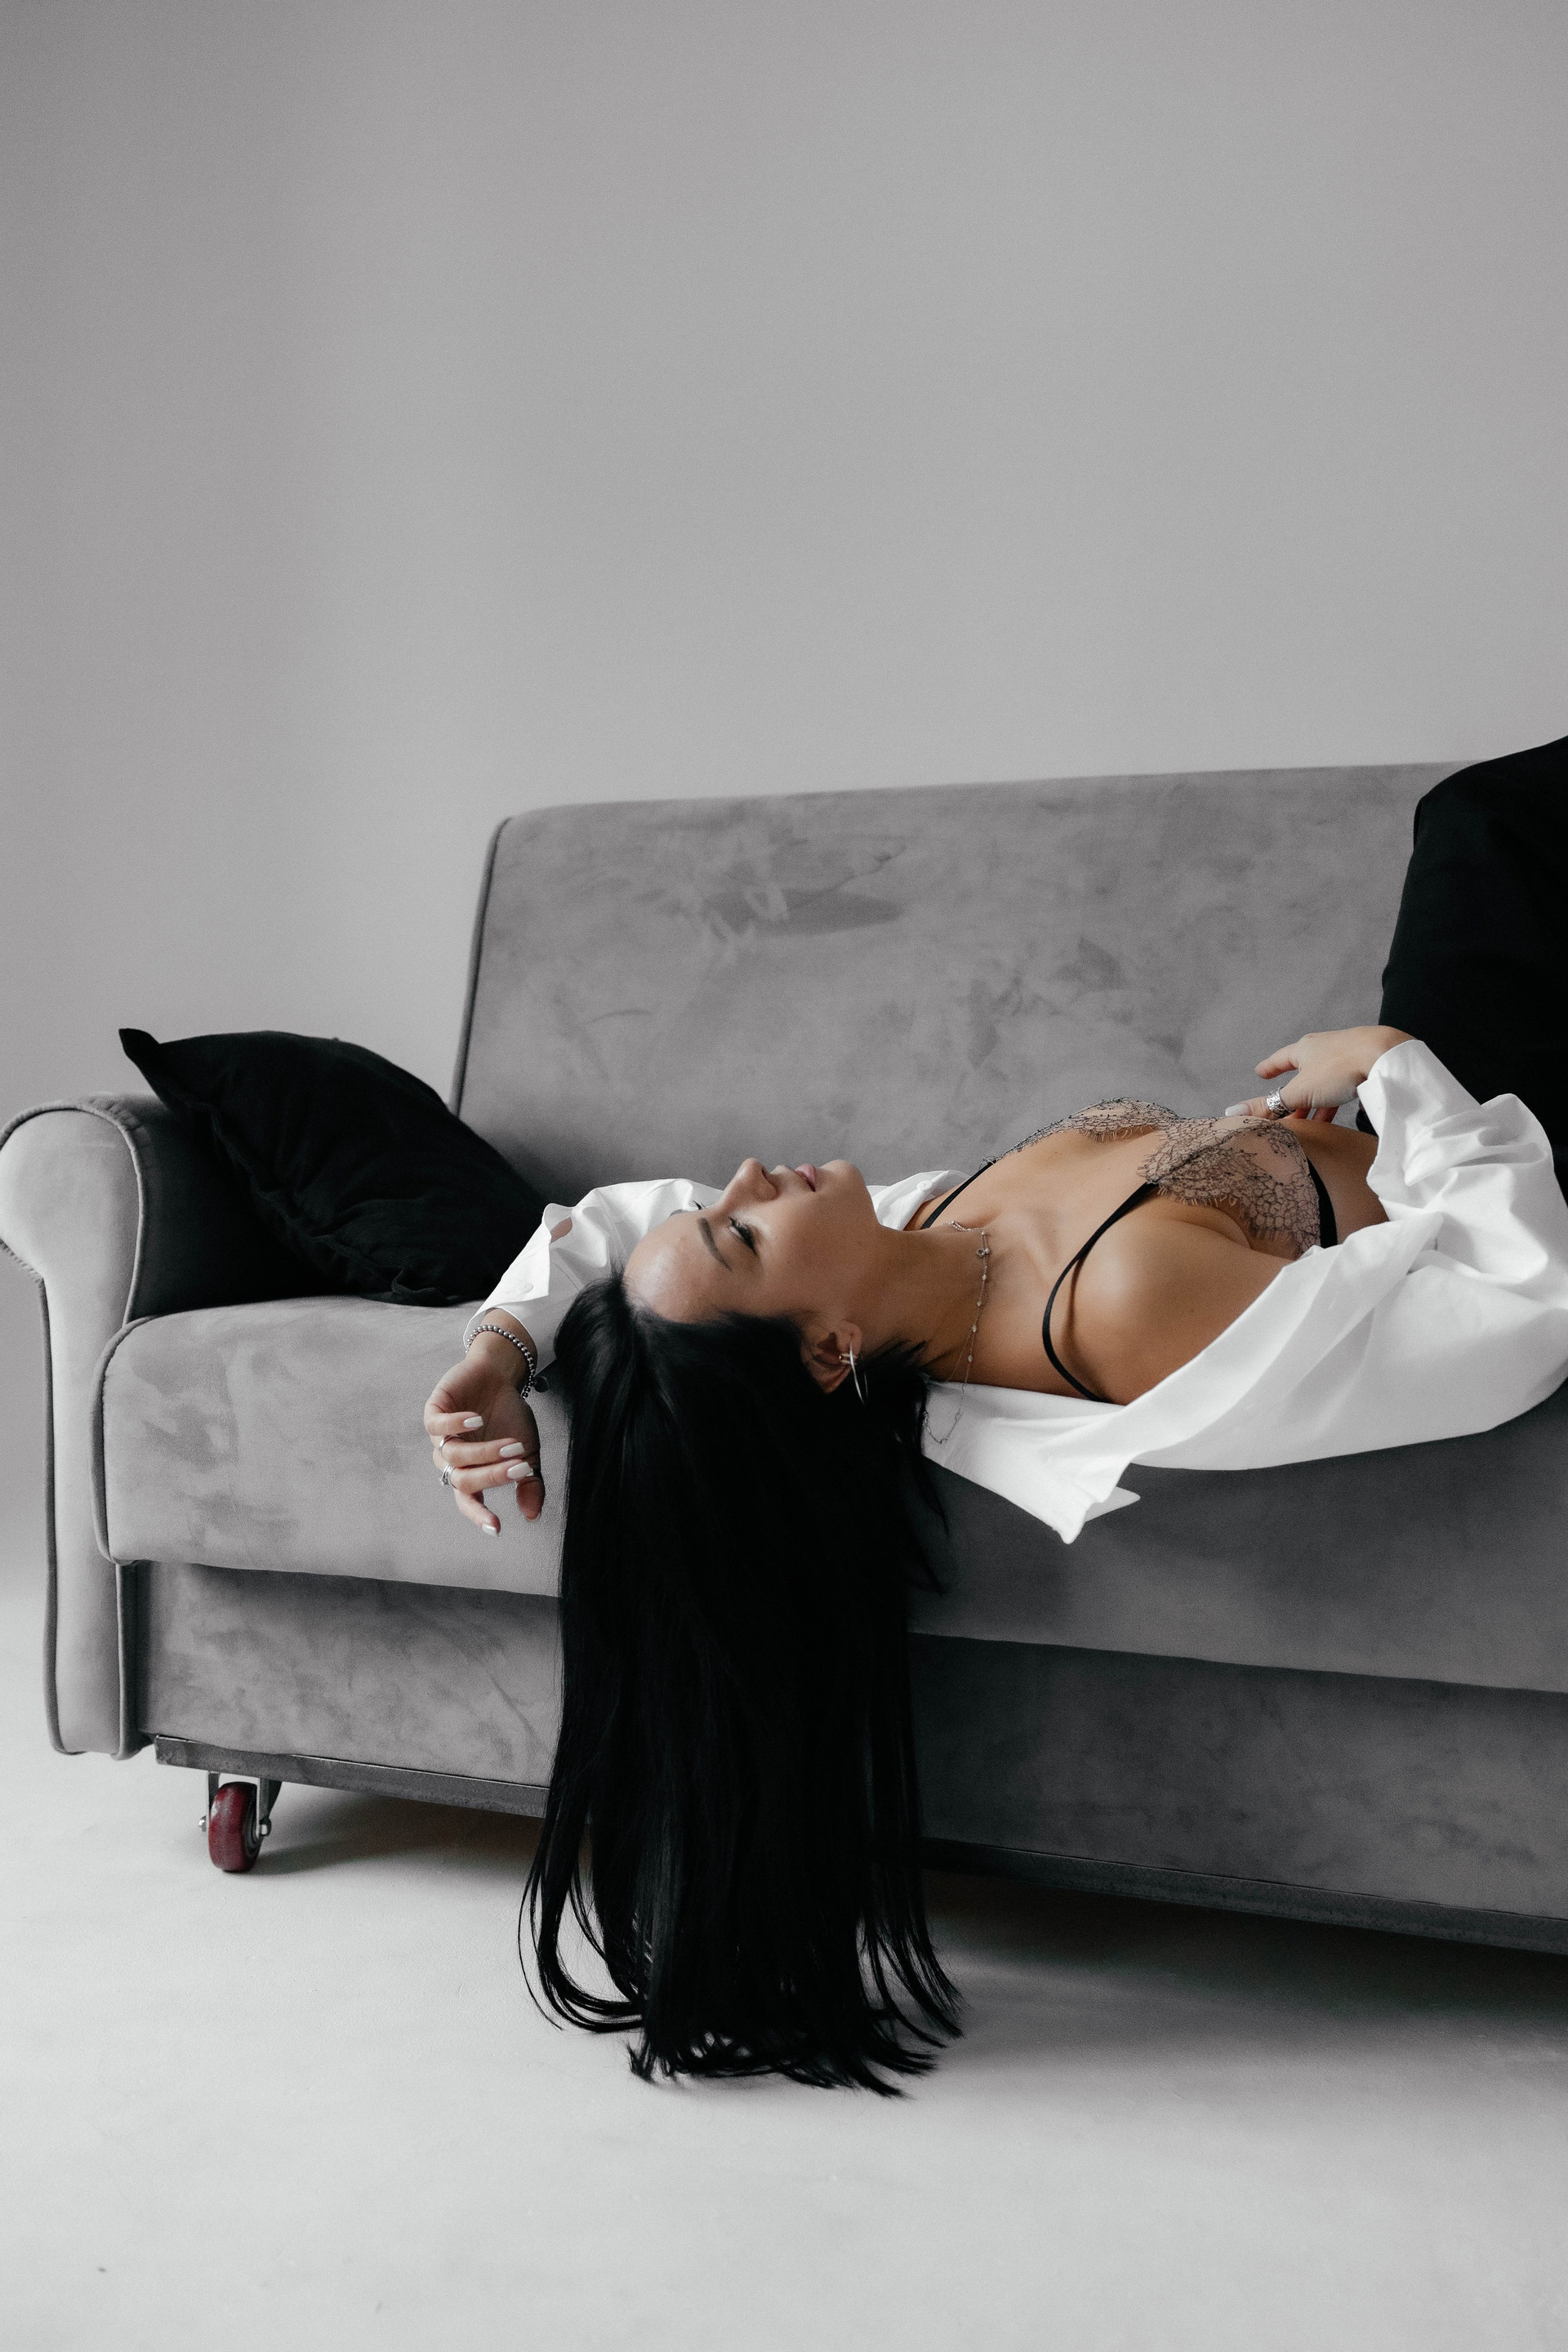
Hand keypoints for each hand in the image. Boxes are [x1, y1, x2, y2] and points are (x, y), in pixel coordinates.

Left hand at [422, 1337, 543, 1534]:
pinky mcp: (434, 1411)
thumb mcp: (528, 1451)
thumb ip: (529, 1482)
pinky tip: (475, 1419)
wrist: (500, 1375)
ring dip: (484, 1452)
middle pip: (463, 1480)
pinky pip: (435, 1426)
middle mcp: (452, 1459)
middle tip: (520, 1466)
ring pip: (454, 1455)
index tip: (496, 1527)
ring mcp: (441, 1436)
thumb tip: (532, 1515)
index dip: (479, 1515)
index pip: (469, 1501)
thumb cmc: (510, 1416)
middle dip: (493, 1476)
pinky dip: (454, 1425)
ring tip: (511, 1444)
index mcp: (471, 1473)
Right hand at [1231, 1025, 1412, 1120]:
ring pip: (1326, 1084)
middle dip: (1295, 1096)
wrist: (1386, 1056)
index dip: (1270, 1068)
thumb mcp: (1299, 1091)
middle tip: (1286, 1114)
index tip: (1260, 1073)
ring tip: (1312, 1126)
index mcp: (1306, 1048)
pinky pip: (1347, 1087)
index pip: (1281, 1058)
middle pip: (1304, 1075)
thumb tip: (1232, 1111)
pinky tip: (1343, 1116)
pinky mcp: (1367, 1068)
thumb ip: (1270, 1104)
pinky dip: (1339, 1102)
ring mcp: (1347, 1057)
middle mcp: (1325, 1049)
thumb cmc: (1340, 1068)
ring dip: (1317, 1104)